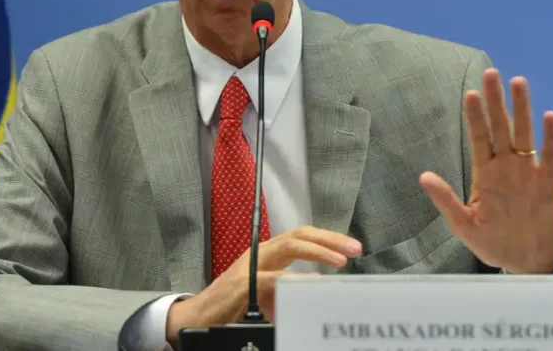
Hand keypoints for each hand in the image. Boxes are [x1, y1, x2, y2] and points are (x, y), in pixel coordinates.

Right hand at [165, 225, 361, 344]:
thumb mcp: (269, 297)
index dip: (328, 239)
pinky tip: (308, 283)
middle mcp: (260, 253)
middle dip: (329, 239)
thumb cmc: (233, 307)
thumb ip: (291, 292)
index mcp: (268, 255)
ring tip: (339, 260)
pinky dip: (290, 279)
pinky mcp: (241, 284)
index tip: (351, 248)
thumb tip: (320, 295)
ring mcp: (250, 266)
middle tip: (354, 248)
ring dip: (317, 252)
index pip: (302, 237)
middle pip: (299, 235)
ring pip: (288, 247)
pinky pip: (270, 278)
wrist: (198, 319)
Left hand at [419, 68, 552, 273]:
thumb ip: (446, 200)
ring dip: (522, 109)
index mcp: (485, 172)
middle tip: (491, 73)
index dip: (475, 116)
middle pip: (501, 126)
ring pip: (524, 133)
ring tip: (519, 82)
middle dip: (496, 100)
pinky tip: (549, 117)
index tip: (470, 93)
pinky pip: (550, 156)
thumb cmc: (493, 242)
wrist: (525, 261)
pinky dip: (551, 138)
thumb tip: (423, 176)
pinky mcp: (547, 183)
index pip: (479, 137)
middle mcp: (506, 165)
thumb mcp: (463, 224)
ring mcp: (527, 172)